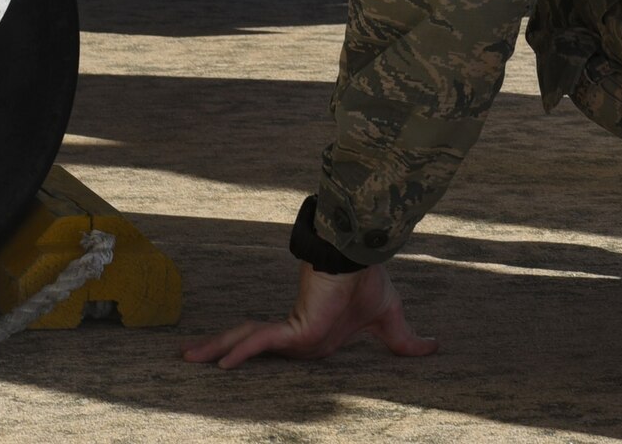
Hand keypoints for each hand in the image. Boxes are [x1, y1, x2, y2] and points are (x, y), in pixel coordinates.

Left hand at [182, 263, 436, 368]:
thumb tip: (436, 347)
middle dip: (218, 349)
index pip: (274, 346)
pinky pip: (262, 343)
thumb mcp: (389, 319)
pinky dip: (241, 352)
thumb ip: (404, 340)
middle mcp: (297, 335)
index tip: (225, 362)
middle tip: (188, 357)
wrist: (364, 258)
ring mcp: (294, 331)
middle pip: (250, 343)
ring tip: (185, 357)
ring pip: (247, 343)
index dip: (248, 352)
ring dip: (215, 349)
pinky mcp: (295, 328)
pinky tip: (219, 365)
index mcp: (311, 335)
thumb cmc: (369, 280)